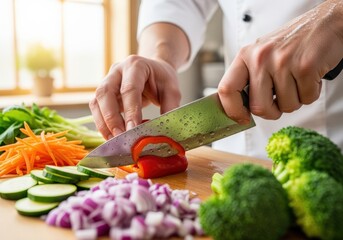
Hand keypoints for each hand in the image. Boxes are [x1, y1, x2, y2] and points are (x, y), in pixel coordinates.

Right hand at [89, 55, 180, 138]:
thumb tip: (165, 131)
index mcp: (136, 65)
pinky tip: (110, 136)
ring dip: (103, 123)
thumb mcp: (172, 90)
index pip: (129, 89)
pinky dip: (101, 123)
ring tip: (114, 140)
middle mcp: (117, 70)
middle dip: (112, 118)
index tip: (133, 130)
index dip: (130, 111)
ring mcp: (107, 80)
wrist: (154, 70)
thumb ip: (170, 108)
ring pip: (97, 101)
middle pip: (106, 93)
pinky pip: (96, 108)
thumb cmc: (162, 79)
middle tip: (120, 137)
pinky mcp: (103, 92)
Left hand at [218, 0, 342, 123]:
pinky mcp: (305, 67)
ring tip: (297, 81)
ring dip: (294, 101)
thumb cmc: (291, 42)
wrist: (324, 23)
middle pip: (258, 107)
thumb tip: (240, 108)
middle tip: (278, 102)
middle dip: (271, 112)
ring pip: (286, 106)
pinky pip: (306, 99)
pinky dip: (310, 94)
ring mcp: (282, 62)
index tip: (242, 119)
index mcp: (245, 56)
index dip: (232, 110)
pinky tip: (309, 77)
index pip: (226, 90)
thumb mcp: (260, 54)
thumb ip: (249, 78)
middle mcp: (260, 58)